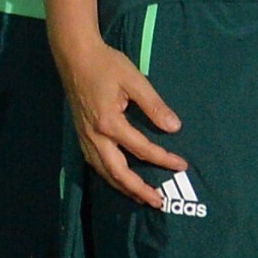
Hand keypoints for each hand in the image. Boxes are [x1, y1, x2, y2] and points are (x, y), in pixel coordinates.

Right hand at [57, 32, 184, 202]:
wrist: (75, 56)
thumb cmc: (106, 64)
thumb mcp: (135, 80)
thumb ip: (154, 106)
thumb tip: (174, 127)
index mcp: (109, 123)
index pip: (141, 148)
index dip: (163, 159)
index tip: (181, 166)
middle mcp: (94, 137)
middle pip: (118, 172)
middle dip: (139, 190)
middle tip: (158, 201)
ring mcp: (85, 138)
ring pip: (104, 172)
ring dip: (123, 187)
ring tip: (141, 197)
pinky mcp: (81, 135)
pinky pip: (95, 164)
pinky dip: (109, 177)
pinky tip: (119, 180)